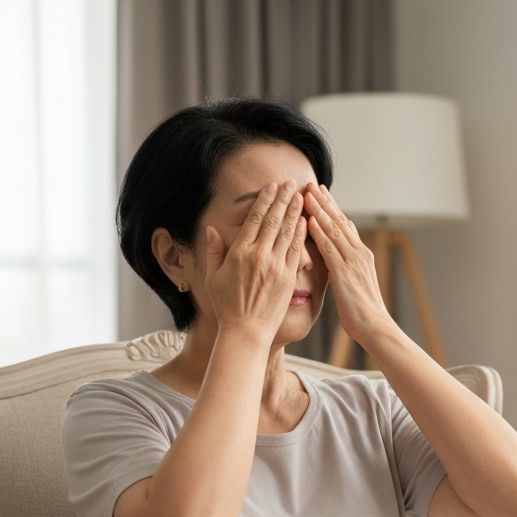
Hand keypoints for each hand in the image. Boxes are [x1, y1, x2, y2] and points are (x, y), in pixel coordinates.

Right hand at [203, 179, 306, 338]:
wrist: (246, 332)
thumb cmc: (227, 307)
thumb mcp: (213, 278)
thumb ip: (213, 251)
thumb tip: (211, 229)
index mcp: (239, 253)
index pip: (254, 219)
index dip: (265, 200)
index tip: (272, 187)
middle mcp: (258, 255)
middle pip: (273, 220)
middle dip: (283, 199)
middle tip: (291, 183)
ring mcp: (274, 266)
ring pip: (286, 231)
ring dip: (294, 210)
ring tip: (301, 195)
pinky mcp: (288, 278)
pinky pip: (296, 250)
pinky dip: (301, 233)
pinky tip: (305, 220)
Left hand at [303, 183, 392, 340]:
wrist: (375, 327)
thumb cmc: (363, 314)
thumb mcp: (354, 286)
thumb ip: (347, 271)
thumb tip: (338, 265)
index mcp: (361, 256)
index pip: (344, 226)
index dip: (332, 209)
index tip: (321, 194)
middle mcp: (359, 253)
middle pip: (339, 221)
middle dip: (325, 202)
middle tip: (311, 185)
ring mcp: (353, 261)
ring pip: (334, 229)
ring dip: (319, 210)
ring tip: (306, 193)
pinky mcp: (345, 272)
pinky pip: (329, 247)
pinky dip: (319, 232)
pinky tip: (309, 220)